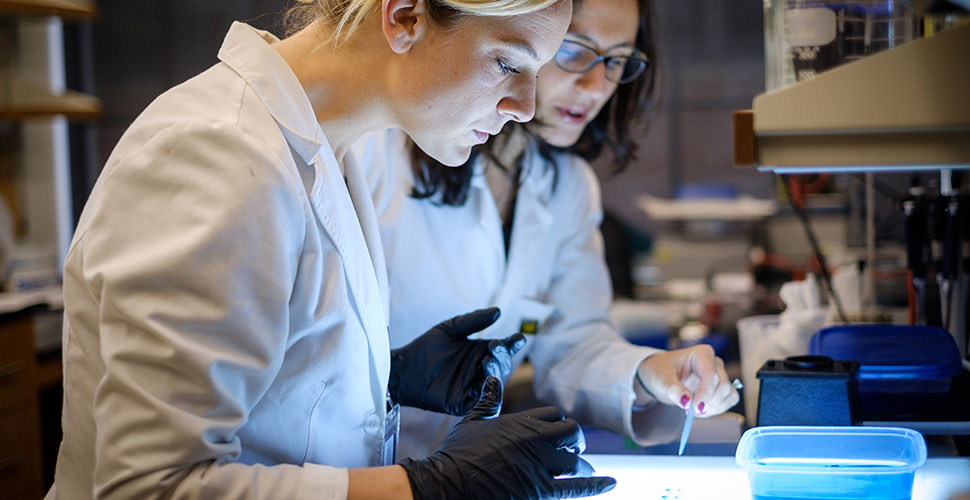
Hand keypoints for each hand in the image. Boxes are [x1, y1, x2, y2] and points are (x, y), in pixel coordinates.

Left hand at [388, 307, 524, 414]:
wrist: (403, 368)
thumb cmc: (425, 347)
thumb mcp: (451, 328)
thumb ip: (473, 320)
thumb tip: (498, 311)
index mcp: (479, 352)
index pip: (502, 349)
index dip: (512, 344)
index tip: (518, 337)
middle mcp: (479, 370)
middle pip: (502, 365)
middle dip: (502, 356)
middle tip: (494, 347)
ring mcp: (472, 387)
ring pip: (495, 383)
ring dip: (496, 372)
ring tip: (488, 360)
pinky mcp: (464, 403)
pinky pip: (483, 401)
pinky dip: (489, 393)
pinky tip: (487, 381)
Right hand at [400, 377, 616, 499]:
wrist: (449, 482)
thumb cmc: (457, 453)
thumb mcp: (472, 421)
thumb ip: (487, 400)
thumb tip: (491, 379)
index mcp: (521, 421)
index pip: (554, 415)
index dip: (558, 423)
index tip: (557, 433)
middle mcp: (535, 439)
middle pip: (573, 432)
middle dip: (576, 441)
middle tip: (575, 449)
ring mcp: (540, 464)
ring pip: (576, 460)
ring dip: (582, 465)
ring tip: (584, 469)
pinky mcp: (541, 489)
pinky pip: (577, 486)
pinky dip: (598, 485)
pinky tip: (611, 482)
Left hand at [636, 345, 738, 416]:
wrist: (660, 375)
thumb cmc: (659, 370)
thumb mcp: (661, 378)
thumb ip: (673, 389)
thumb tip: (686, 401)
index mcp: (701, 354)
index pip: (711, 375)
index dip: (705, 394)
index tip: (695, 408)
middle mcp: (714, 363)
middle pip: (723, 386)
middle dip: (709, 402)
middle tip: (691, 411)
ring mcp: (720, 375)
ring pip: (729, 395)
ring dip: (714, 407)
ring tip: (694, 410)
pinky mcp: (721, 388)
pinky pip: (728, 401)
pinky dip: (717, 409)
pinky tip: (701, 410)